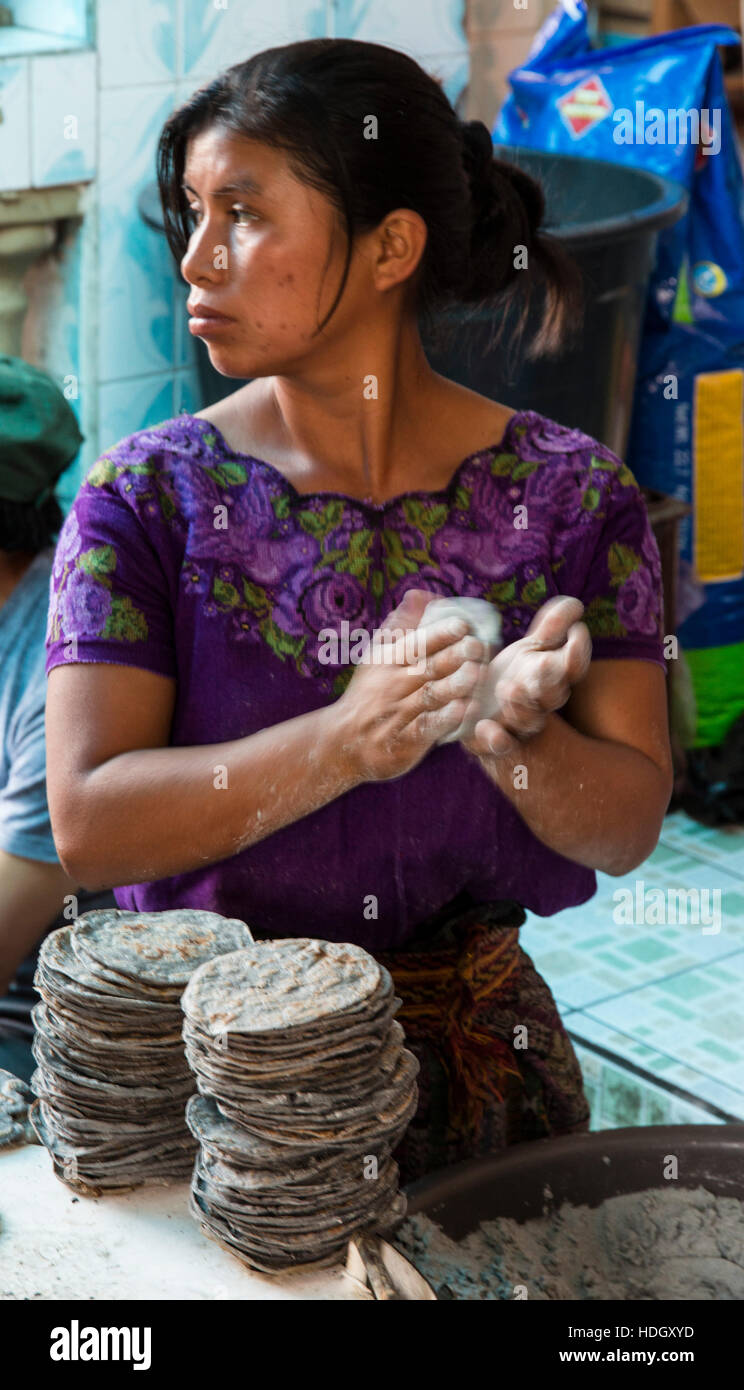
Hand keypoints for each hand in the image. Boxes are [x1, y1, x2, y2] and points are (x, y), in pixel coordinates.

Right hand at [335, 588, 490, 780]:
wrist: (345, 741)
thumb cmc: (369, 691)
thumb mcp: (378, 655)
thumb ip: (402, 625)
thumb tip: (420, 593)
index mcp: (389, 660)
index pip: (416, 644)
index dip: (439, 633)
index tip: (462, 624)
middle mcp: (395, 685)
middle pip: (427, 668)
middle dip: (453, 656)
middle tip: (477, 646)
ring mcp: (401, 713)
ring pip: (431, 696)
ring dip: (454, 684)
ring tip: (476, 673)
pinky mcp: (408, 740)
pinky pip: (428, 727)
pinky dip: (445, 718)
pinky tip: (464, 709)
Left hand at [463, 595, 591, 757]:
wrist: (481, 711)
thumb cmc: (513, 675)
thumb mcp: (530, 649)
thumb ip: (551, 628)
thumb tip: (576, 604)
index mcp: (553, 678)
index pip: (573, 666)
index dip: (578, 651)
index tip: (577, 630)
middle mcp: (541, 703)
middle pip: (553, 695)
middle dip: (550, 679)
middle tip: (543, 662)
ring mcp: (518, 723)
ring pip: (529, 719)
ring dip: (521, 705)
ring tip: (508, 687)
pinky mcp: (493, 739)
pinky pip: (499, 744)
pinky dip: (495, 738)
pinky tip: (484, 726)